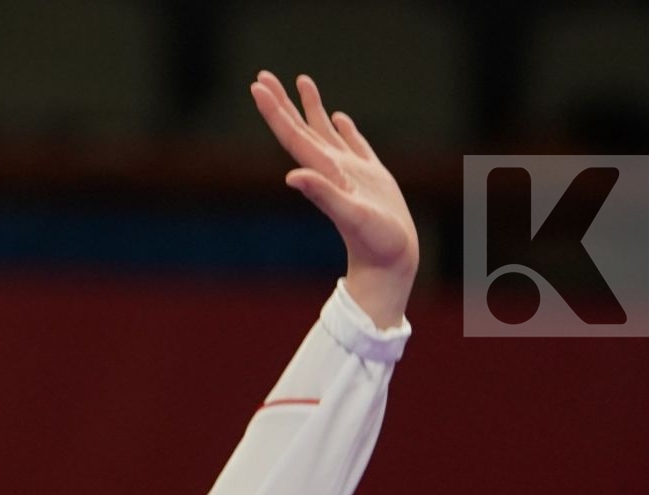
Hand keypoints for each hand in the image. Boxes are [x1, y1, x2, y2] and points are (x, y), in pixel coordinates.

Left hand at [250, 71, 418, 326]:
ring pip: (326, 131)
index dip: (275, 111)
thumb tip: (292, 175)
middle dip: (282, 102)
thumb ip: (323, 194)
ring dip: (312, 107)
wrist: (391, 264)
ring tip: (302, 80)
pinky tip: (339, 117)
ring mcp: (352, 172)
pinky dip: (346, 128)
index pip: (292, 136)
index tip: (257, 86)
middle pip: (300, 129)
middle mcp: (332, 169)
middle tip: (262, 77)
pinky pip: (355, 145)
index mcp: (324, 173)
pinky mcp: (373, 178)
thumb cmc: (375, 243)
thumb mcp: (350, 216)